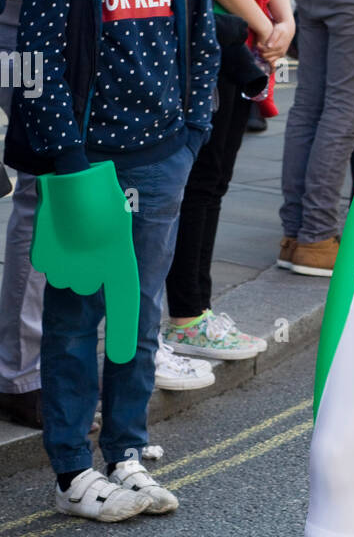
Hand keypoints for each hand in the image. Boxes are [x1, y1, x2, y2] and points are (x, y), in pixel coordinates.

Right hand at [30, 162, 139, 362]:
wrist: (73, 178)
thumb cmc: (104, 198)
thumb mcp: (121, 227)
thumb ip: (115, 253)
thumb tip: (107, 270)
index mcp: (119, 263)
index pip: (125, 305)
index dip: (124, 333)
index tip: (122, 358)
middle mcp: (92, 273)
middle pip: (89, 285)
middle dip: (89, 269)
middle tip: (91, 240)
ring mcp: (65, 270)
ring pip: (69, 276)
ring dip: (72, 260)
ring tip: (75, 233)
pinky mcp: (45, 262)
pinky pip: (51, 265)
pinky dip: (54, 253)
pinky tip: (59, 232)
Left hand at [259, 17, 292, 61]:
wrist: (289, 30)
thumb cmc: (281, 29)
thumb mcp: (277, 30)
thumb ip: (273, 38)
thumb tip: (269, 46)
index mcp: (280, 46)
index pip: (268, 50)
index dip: (261, 48)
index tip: (257, 43)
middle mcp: (281, 52)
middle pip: (267, 56)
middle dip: (261, 52)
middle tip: (258, 46)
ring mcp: (281, 55)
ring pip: (269, 60)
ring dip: (263, 56)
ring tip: (260, 49)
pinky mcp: (281, 56)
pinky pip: (272, 60)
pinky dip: (267, 57)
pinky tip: (264, 51)